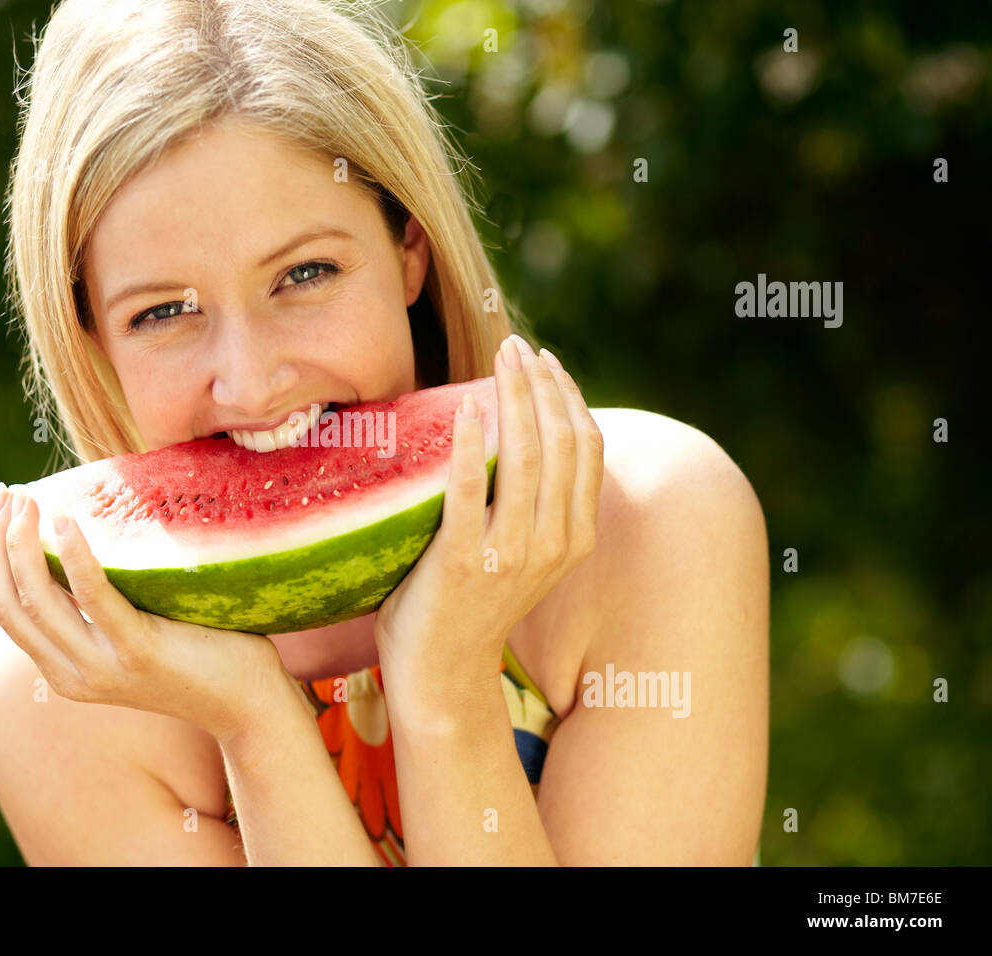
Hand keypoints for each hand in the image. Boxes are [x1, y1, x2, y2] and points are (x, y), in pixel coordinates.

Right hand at [0, 483, 283, 742]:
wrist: (250, 706)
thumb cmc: (202, 655)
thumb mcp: (134, 635)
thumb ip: (102, 607)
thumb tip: (78, 542)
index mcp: (66, 670)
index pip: (8, 607)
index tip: (2, 507)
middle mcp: (74, 675)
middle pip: (11, 602)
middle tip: (10, 493)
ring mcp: (103, 668)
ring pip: (38, 600)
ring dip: (23, 544)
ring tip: (30, 500)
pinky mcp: (138, 652)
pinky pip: (94, 598)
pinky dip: (74, 557)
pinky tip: (67, 521)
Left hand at [373, 335, 603, 708]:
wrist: (440, 673)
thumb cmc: (471, 604)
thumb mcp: (522, 552)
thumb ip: (533, 505)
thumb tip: (522, 434)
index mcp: (575, 537)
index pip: (586, 449)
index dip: (570, 397)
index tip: (546, 361)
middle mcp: (555, 543)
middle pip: (561, 442)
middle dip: (542, 384)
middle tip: (517, 346)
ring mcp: (513, 553)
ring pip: (527, 456)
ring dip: (515, 397)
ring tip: (500, 359)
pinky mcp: (467, 560)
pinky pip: (470, 488)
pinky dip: (471, 441)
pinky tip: (466, 406)